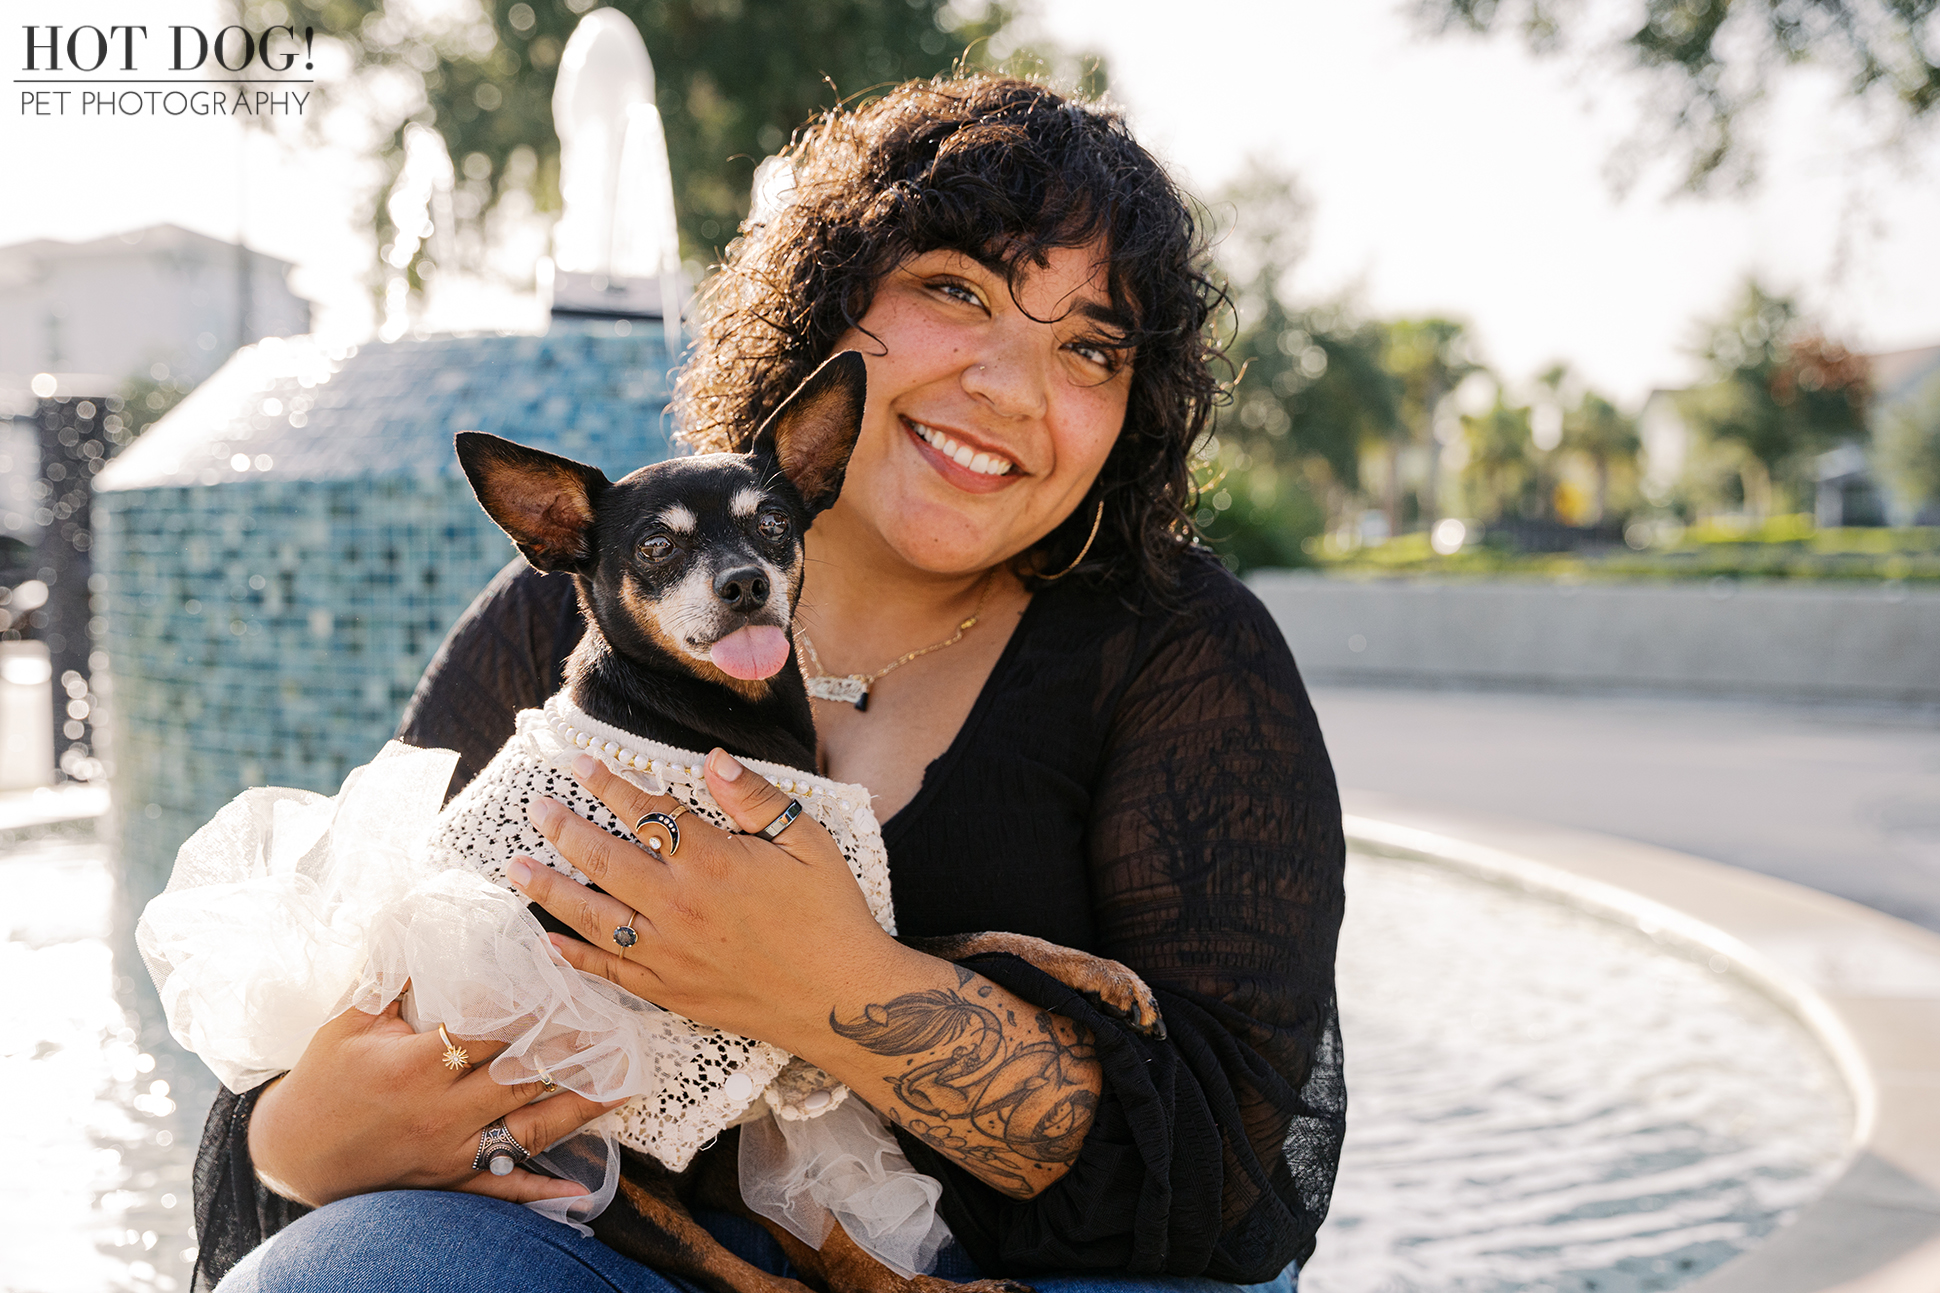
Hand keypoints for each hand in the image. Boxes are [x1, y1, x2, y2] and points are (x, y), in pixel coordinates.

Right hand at [248, 991, 618, 1207]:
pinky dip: (542, 1189)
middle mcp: (438, 1110)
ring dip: (578, 1109)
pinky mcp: (449, 1181)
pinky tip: (582, 1189)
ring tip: (622, 1086)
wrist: (293, 1153)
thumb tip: (423, 921)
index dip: (529, 1010)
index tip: (566, 989)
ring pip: (527, 1129)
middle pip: (519, 1077)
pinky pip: (502, 1187)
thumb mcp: (350, 1018)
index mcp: (413, 1064)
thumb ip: (393, 976)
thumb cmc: (323, 1077)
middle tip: (615, 1030)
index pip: (487, 1031)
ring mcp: (448, 1151)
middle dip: (570, 1053)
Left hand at [511, 749, 904, 1052]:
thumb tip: (712, 758)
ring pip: (593, 916)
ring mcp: (669, 953)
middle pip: (605, 860)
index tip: (576, 761)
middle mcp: (680, 906)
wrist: (839, 997)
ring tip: (517, 867)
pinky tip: (548, 943)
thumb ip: (756, 798)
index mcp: (713, 862)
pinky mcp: (670, 992)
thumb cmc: (830, 913)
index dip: (608, 784)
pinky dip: (575, 958)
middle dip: (564, 830)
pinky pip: (610, 972)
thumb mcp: (807, 841)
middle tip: (536, 809)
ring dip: (550, 889)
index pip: (647, 813)